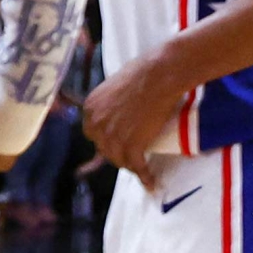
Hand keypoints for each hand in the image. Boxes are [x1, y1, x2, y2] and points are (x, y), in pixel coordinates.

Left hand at [81, 52, 191, 174]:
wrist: (161, 74)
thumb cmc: (145, 70)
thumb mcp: (117, 83)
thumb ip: (113, 98)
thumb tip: (123, 103)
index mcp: (91, 108)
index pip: (92, 131)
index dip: (105, 137)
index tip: (117, 139)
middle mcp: (96, 124)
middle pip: (103, 147)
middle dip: (116, 151)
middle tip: (131, 151)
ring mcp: (113, 137)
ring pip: (118, 159)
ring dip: (129, 164)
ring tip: (141, 167)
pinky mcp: (132, 145)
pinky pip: (137, 165)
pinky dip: (144, 175)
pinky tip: (150, 182)